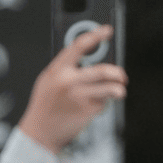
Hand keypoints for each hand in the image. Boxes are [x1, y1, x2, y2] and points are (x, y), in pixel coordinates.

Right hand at [17, 25, 127, 152]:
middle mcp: (69, 81)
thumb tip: (89, 58)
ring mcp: (80, 96)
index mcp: (57, 69)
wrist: (41, 132)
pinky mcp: (88, 111)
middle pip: (103, 70)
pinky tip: (96, 106)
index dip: (95, 35)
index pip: (78, 46)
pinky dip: (105, 103)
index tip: (107, 30)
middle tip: (122, 76)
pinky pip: (104, 102)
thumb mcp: (49, 81)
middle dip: (117, 72)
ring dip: (119, 89)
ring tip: (119, 91)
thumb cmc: (46, 104)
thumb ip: (66, 69)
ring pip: (110, 88)